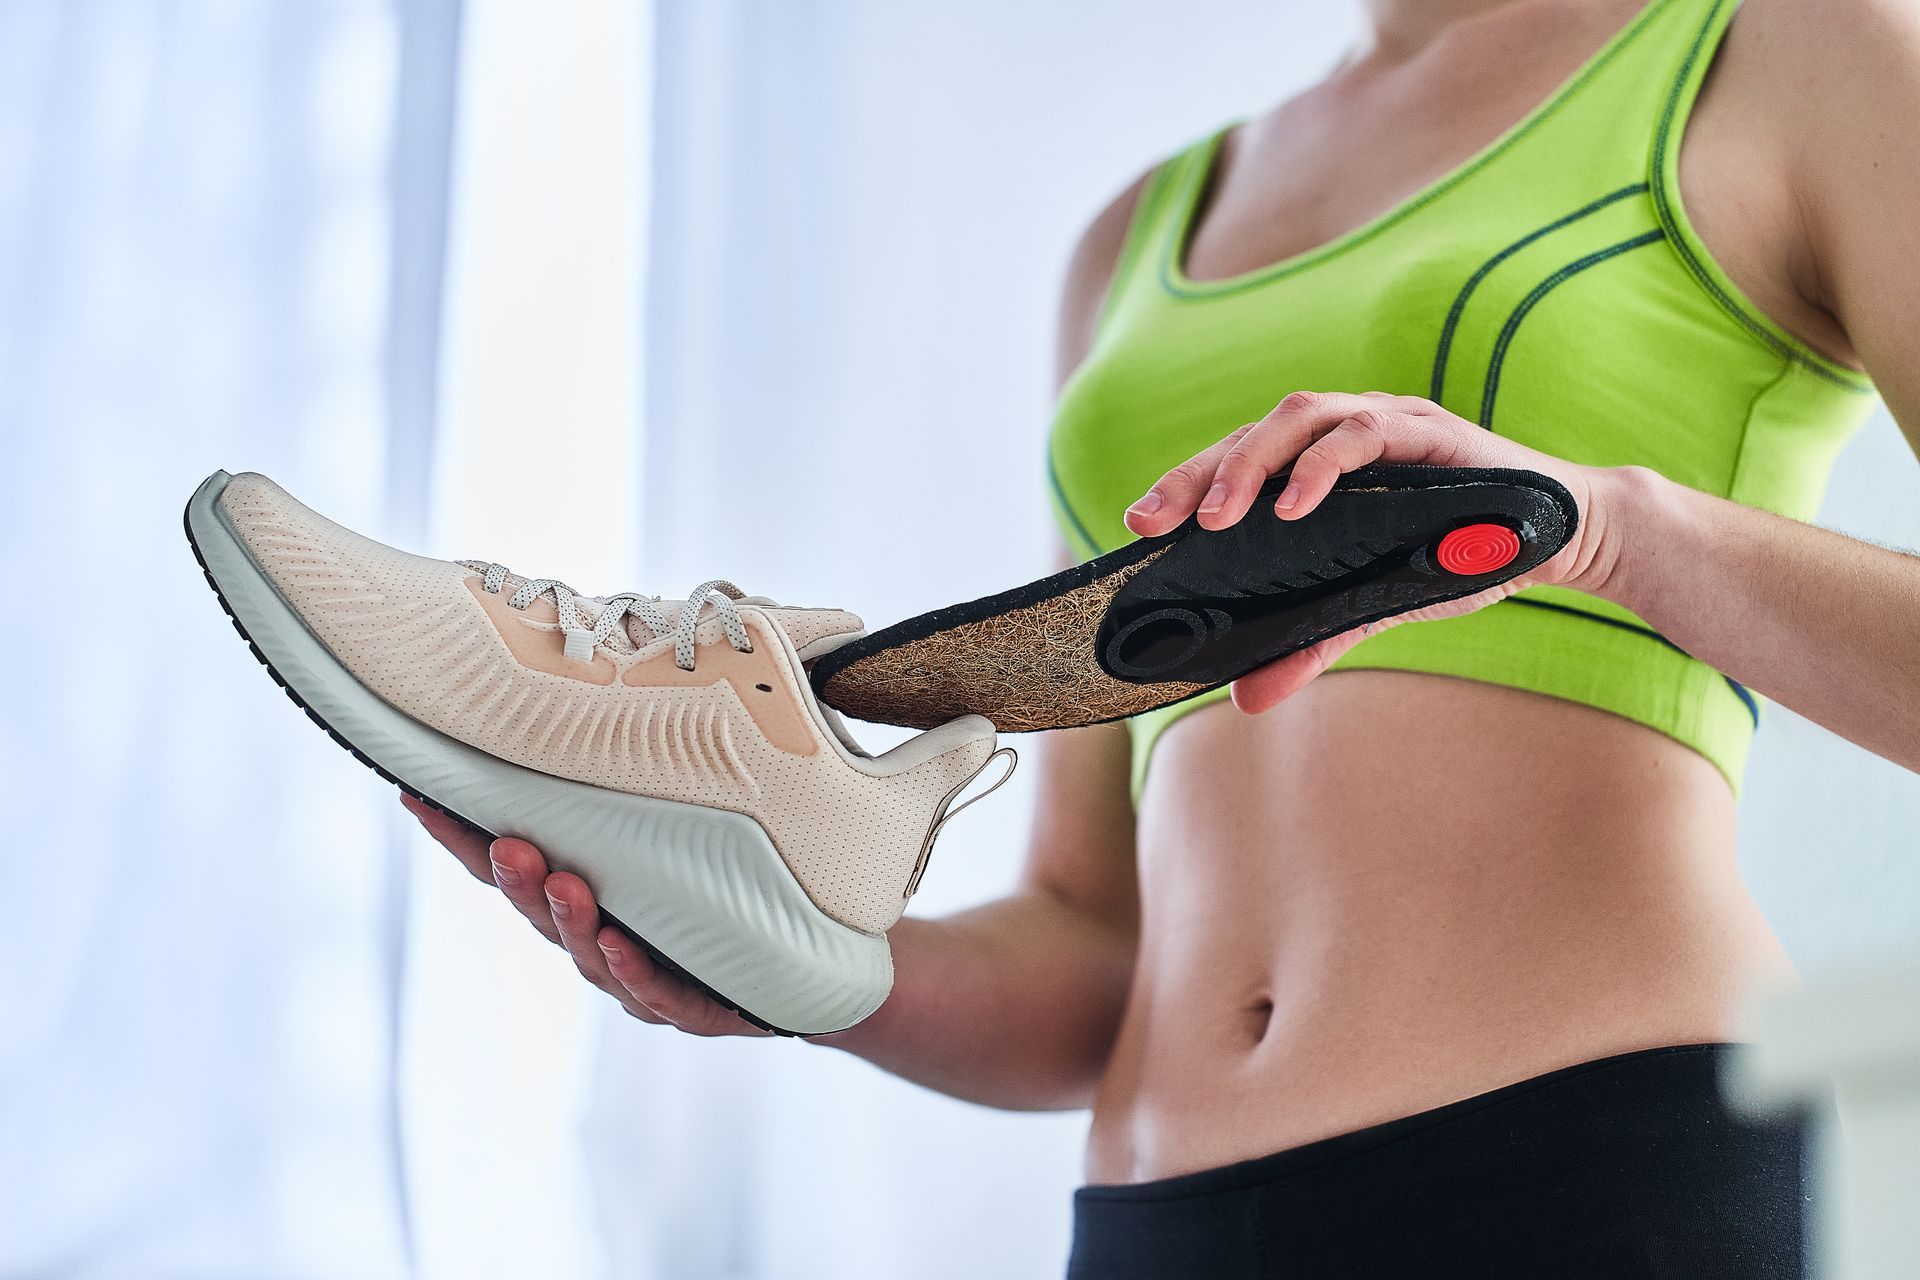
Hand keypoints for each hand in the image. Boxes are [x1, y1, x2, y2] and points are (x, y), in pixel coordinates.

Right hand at [400, 792, 771, 1036]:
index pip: (507, 867)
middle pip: (541, 912)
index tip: (420, 796)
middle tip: (506, 843)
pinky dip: (636, 973)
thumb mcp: (678, 829)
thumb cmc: (725, 889)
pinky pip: (662, 996)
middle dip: (517, 879)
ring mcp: (642, 981)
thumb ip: (636, 788)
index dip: (460, 838)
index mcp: (583, 898)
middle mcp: (600, 941)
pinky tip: (621, 944)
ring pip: (592, 955)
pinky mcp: (696, 1010)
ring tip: (562, 882)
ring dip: (571, 919)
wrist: (803, 972)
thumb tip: (600, 699)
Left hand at [1122, 390, 1622, 713]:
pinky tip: (1294, 507)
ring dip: (1249, 464)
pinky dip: (1323, 466)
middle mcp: (1346, 432)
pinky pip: (1365, 432)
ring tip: (1215, 518)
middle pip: (1251, 434)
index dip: (1184, 486)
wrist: (1563, 538)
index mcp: (1322, 464)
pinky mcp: (1430, 429)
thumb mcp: (1374, 603)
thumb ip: (1311, 639)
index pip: (1237, 463)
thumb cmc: (1463, 554)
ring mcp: (1387, 422)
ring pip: (1298, 418)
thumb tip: (1246, 698)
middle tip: (1151, 522)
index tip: (1137, 526)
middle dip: (1196, 475)